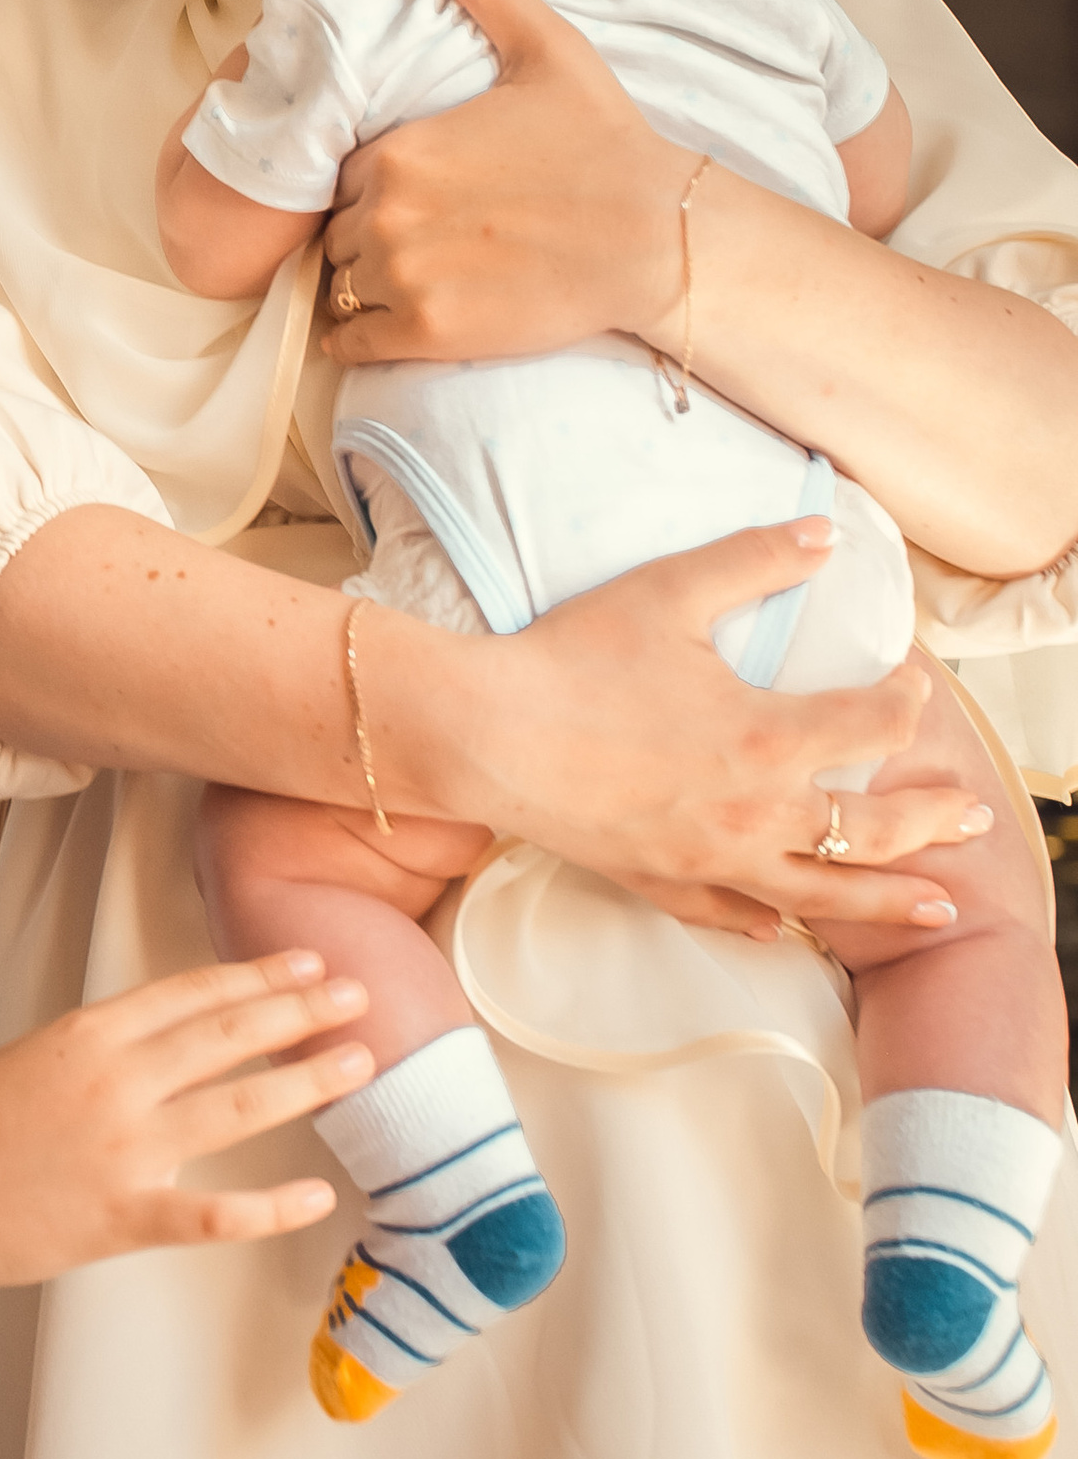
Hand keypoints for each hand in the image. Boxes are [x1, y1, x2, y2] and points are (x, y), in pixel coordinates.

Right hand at [0, 949, 375, 1287]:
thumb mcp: (34, 1056)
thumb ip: (105, 1046)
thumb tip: (174, 1038)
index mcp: (89, 1033)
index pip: (194, 991)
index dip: (259, 975)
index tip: (309, 963)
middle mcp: (115, 1080)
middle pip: (229, 1035)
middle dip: (302, 1011)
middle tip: (360, 993)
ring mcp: (123, 1148)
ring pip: (237, 1106)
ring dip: (306, 1081)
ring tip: (360, 1063)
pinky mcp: (124, 1215)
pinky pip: (212, 1212)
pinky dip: (271, 1206)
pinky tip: (318, 1194)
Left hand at [323, 0, 681, 365]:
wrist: (656, 236)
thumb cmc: (604, 144)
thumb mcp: (548, 50)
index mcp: (399, 148)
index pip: (341, 174)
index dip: (369, 186)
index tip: (407, 195)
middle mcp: (385, 211)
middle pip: (335, 232)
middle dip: (364, 236)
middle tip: (416, 241)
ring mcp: (403, 275)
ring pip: (339, 287)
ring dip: (361, 287)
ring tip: (410, 282)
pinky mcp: (426, 333)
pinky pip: (350, 343)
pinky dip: (358, 339)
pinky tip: (393, 327)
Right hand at [418, 520, 992, 931]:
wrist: (484, 734)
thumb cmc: (572, 658)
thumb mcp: (671, 590)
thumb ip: (757, 558)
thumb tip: (825, 533)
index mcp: (768, 737)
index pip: (874, 726)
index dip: (907, 700)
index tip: (911, 682)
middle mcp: (755, 812)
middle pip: (870, 826)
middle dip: (932, 818)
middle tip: (974, 817)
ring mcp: (711, 858)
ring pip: (822, 891)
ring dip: (889, 897)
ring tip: (936, 905)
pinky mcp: (661, 881)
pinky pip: (732, 914)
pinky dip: (769, 921)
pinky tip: (786, 925)